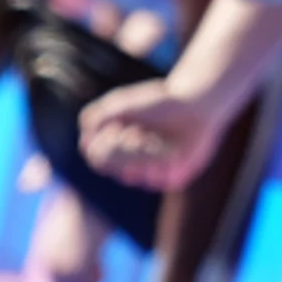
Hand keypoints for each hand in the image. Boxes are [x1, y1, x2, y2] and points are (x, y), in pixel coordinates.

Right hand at [78, 77, 233, 191]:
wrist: (198, 104)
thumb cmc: (160, 102)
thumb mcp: (123, 103)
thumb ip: (96, 117)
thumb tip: (83, 143)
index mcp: (119, 145)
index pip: (97, 159)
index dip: (102, 147)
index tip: (115, 129)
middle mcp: (134, 162)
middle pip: (112, 168)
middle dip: (122, 149)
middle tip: (137, 132)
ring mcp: (153, 172)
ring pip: (132, 175)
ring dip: (140, 153)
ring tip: (154, 136)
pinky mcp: (173, 178)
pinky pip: (156, 179)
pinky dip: (158, 160)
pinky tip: (170, 146)